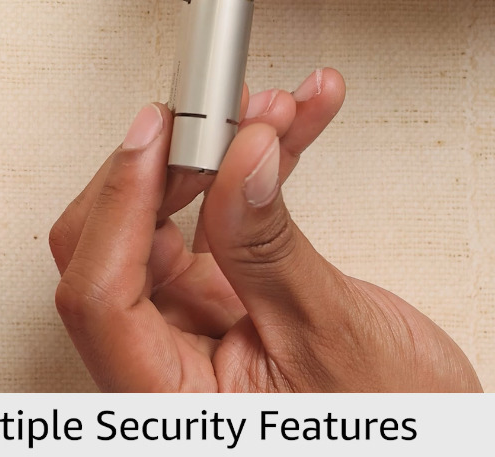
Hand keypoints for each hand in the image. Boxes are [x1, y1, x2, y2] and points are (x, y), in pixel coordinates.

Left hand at [50, 73, 480, 391]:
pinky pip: (226, 219)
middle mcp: (169, 360)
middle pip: (121, 243)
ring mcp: (197, 325)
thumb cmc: (387, 423)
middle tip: (218, 115)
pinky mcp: (230, 296)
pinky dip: (261, 170)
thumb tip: (240, 161)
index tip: (156, 135)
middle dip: (173, 164)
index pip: (101, 296)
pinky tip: (297, 126)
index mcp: (168, 399)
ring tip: (273, 110)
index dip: (120, 203)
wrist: (432, 434)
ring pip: (177, 218)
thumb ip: (269, 248)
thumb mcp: (330, 336)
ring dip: (227, 154)